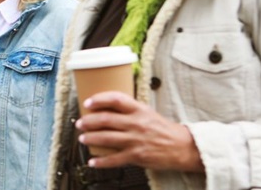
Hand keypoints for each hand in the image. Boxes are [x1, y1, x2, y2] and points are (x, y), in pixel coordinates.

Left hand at [75, 91, 203, 171]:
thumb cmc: (162, 129)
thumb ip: (129, 110)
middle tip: (79, 123)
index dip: (99, 99)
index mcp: (139, 110)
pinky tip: (93, 162)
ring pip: (107, 138)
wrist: (181, 147)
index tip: (87, 102)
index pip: (116, 99)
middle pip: (106, 119)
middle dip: (89, 121)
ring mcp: (136, 140)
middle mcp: (136, 123)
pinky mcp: (137, 156)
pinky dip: (101, 162)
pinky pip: (114, 159)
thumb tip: (106, 108)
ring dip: (91, 138)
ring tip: (82, 138)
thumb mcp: (147, 113)